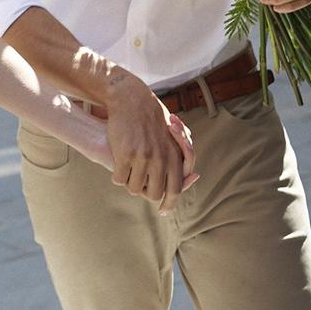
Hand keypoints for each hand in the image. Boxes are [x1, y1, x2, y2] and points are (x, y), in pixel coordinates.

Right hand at [103, 73, 198, 210]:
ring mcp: (142, 158)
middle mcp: (160, 159)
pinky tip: (118, 167)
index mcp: (174, 156)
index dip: (169, 204)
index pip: (175, 189)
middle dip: (146, 193)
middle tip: (140, 186)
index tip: (163, 211)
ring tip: (128, 172)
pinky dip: (117, 177)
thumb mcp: (174, 133)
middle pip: (154, 194)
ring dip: (130, 184)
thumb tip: (192, 176)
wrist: (131, 98)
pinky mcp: (125, 155)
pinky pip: (119, 179)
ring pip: (134, 188)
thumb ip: (182, 154)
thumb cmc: (152, 115)